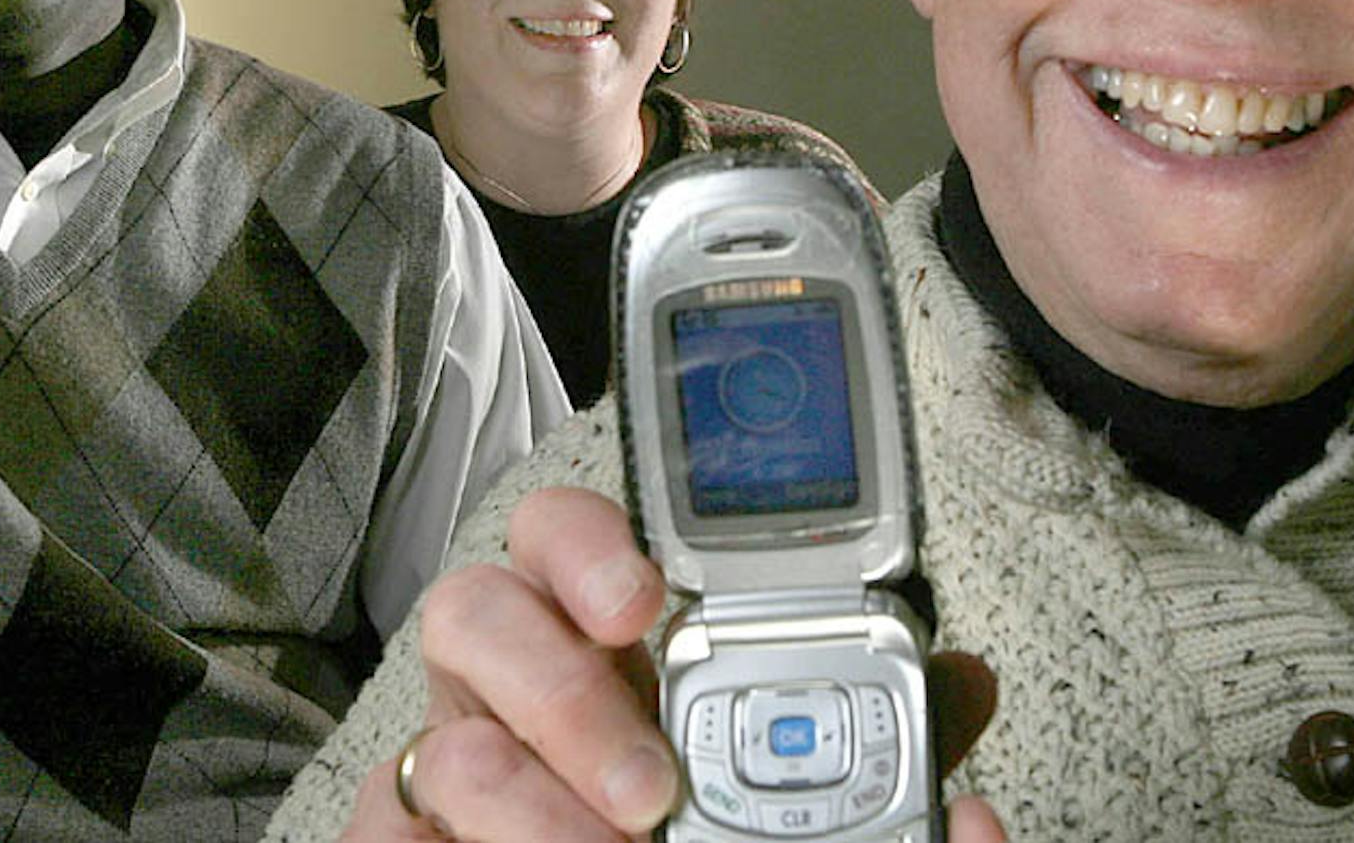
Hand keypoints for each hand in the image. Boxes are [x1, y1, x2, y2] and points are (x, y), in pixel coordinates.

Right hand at [340, 487, 1004, 841]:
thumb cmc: (721, 830)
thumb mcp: (822, 796)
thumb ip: (884, 741)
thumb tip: (966, 682)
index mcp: (611, 646)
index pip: (570, 540)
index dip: (590, 547)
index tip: (643, 599)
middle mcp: (516, 688)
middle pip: (476, 610)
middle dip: (554, 685)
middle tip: (646, 785)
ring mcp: (456, 768)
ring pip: (441, 745)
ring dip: (526, 807)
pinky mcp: (411, 835)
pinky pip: (386, 830)